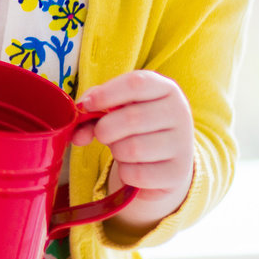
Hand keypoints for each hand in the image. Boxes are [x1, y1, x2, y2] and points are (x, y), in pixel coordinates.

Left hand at [72, 70, 195, 230]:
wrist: (165, 158)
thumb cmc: (135, 125)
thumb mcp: (117, 108)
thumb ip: (93, 111)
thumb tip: (76, 134)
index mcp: (166, 89)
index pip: (136, 84)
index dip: (106, 94)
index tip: (87, 105)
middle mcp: (180, 113)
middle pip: (131, 118)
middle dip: (105, 129)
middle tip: (103, 133)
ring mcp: (183, 144)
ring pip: (132, 149)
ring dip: (116, 151)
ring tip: (122, 148)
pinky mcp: (178, 173)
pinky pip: (136, 174)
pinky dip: (125, 173)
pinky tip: (133, 166)